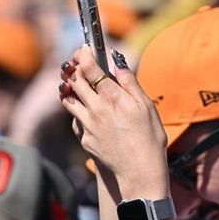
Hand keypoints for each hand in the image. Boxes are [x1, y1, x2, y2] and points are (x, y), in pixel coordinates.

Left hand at [59, 45, 169, 193]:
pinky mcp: (85, 138)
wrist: (139, 171)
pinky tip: (85, 109)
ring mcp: (88, 125)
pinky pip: (76, 119)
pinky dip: (78, 110)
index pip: (90, 69)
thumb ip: (130, 82)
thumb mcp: (146, 106)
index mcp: (113, 98)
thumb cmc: (149, 138)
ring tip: (73, 82)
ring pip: (69, 100)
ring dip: (69, 87)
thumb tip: (117, 63)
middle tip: (76, 61)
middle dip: (74, 67)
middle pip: (75, 81)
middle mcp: (96, 109)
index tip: (83, 48)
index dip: (84, 55)